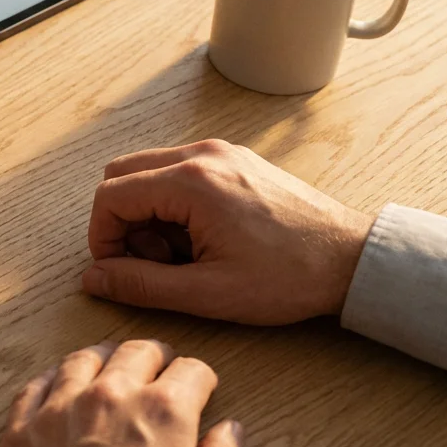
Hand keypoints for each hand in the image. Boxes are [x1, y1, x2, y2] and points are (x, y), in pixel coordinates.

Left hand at [0, 341, 243, 446]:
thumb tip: (229, 432)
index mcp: (163, 412)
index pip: (191, 372)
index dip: (200, 379)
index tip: (199, 386)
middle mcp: (110, 396)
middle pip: (136, 353)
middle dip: (154, 357)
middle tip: (158, 366)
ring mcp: (60, 407)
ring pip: (82, 360)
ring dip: (102, 359)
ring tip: (107, 365)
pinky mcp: (21, 425)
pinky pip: (36, 385)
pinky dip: (52, 380)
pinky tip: (58, 386)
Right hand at [82, 140, 374, 324]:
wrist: (352, 260)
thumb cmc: (290, 276)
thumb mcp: (208, 293)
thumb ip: (141, 285)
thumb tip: (94, 279)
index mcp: (192, 182)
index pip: (110, 196)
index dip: (102, 238)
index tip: (118, 271)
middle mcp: (202, 155)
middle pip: (122, 175)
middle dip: (122, 222)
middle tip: (150, 262)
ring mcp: (220, 153)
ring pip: (148, 173)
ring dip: (147, 214)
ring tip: (180, 255)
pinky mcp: (234, 161)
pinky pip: (178, 173)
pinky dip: (172, 205)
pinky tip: (200, 239)